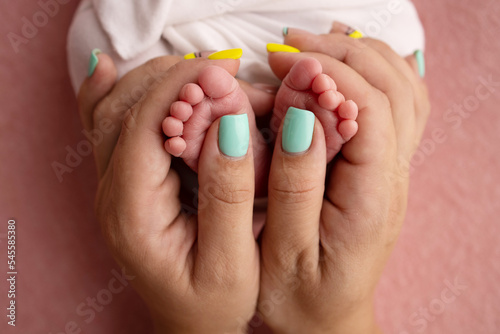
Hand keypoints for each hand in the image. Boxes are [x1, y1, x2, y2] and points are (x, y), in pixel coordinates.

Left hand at [77, 55, 259, 333]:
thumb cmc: (213, 301)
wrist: (190, 322)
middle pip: (123, 111)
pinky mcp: (125, 181)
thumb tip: (230, 127)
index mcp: (133, 214)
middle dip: (174, 80)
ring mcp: (113, 186)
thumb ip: (228, 196)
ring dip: (155, 82)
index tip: (223, 70)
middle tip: (223, 71)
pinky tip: (112, 71)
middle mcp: (112, 195)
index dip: (181, 90)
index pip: (144, 128)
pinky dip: (112, 93)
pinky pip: (105, 126)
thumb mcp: (232, 262)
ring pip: (111, 111)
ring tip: (200, 71)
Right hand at [257, 30, 428, 332]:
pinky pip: (395, 106)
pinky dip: (372, 74)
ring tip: (313, 45)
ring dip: (361, 57)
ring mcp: (392, 172)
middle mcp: (392, 178)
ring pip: (403, 90)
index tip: (282, 61)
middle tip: (290, 45)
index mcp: (372, 197)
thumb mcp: (284, 250)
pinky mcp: (379, 170)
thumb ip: (293, 184)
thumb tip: (302, 115)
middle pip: (394, 89)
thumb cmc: (299, 294)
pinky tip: (342, 66)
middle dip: (343, 53)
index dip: (329, 74)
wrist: (325, 319)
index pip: (370, 109)